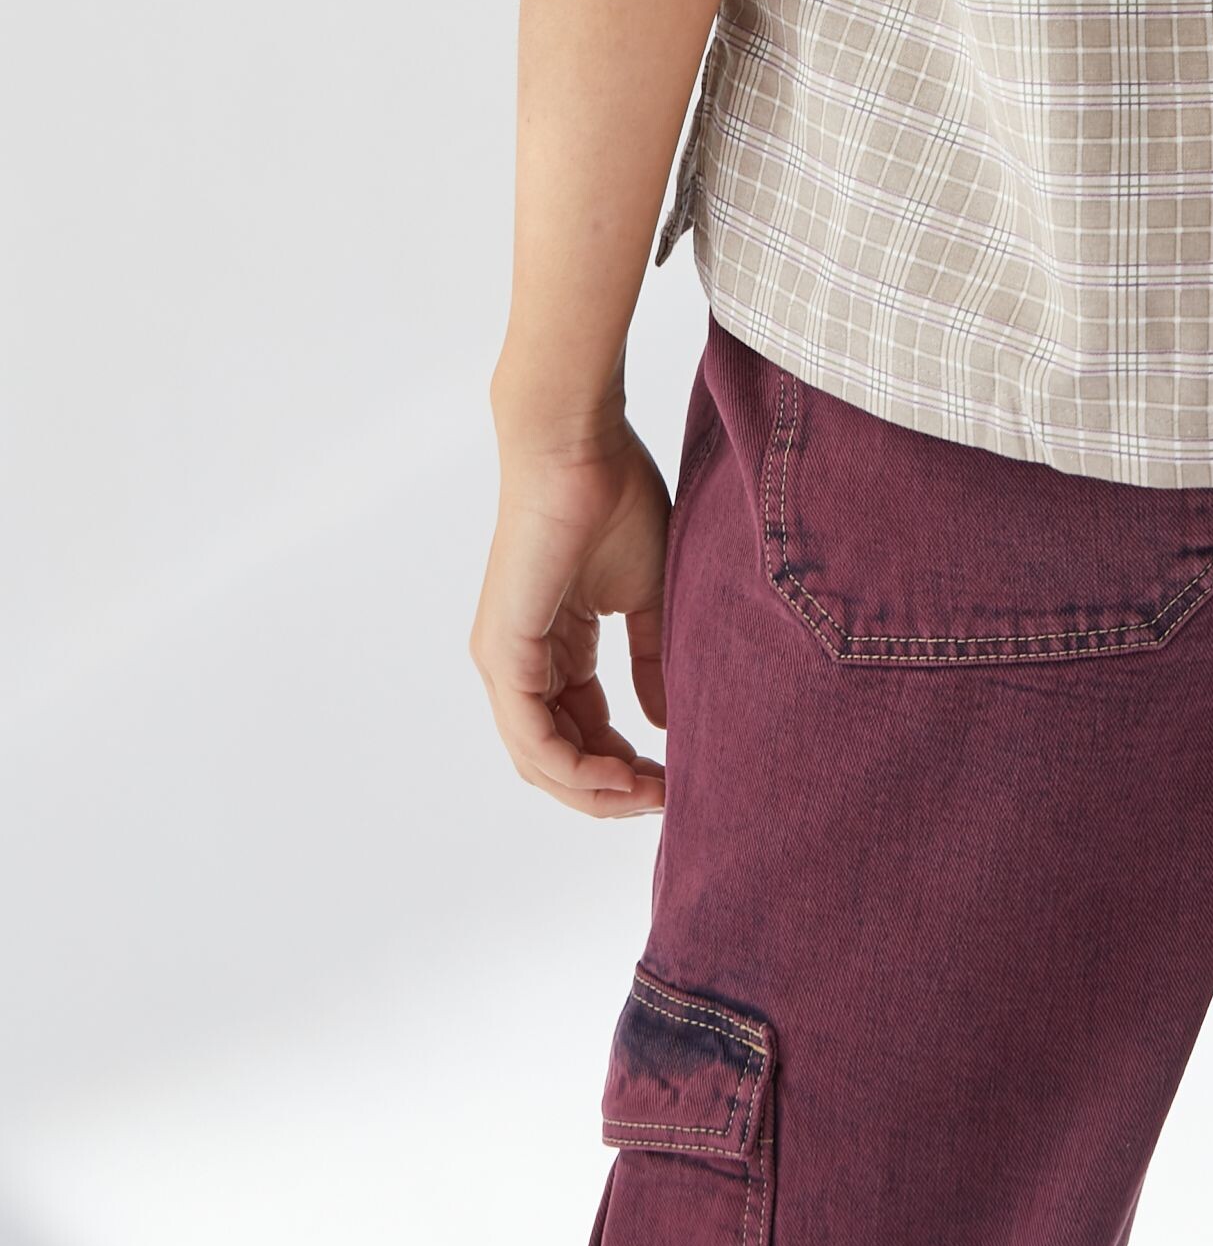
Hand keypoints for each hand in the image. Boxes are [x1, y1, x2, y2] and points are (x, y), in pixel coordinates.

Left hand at [471, 427, 672, 816]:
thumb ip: (652, 659)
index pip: (581, 732)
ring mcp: (505, 662)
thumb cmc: (615, 498)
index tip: (676, 778)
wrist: (580, 445)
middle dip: (611, 790)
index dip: (625, 766)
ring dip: (595, 790)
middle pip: (557, 760)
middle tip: (665, 800)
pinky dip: (574, 768)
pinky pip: (533, 737)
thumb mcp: (647, 595)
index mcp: (553, 648)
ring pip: (542, 760)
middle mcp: (520, 664)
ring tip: (649, 796)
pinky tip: (620, 776)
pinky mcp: (503, 653)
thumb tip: (665, 725)